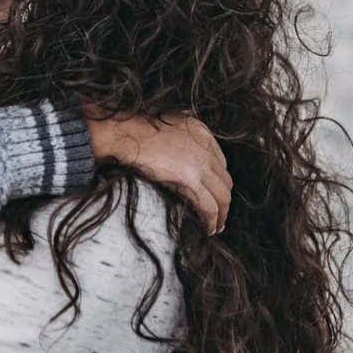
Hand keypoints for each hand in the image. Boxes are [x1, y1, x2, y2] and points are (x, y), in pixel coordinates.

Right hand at [85, 110, 231, 232]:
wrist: (128, 134)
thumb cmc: (138, 130)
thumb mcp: (168, 125)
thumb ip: (182, 137)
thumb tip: (181, 151)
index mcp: (201, 133)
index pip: (221, 162)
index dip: (219, 182)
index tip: (215, 193)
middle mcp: (206, 148)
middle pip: (225, 181)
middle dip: (224, 200)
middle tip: (220, 215)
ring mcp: (200, 164)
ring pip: (222, 196)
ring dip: (221, 214)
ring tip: (216, 227)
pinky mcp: (191, 179)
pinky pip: (209, 205)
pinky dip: (211, 219)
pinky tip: (208, 228)